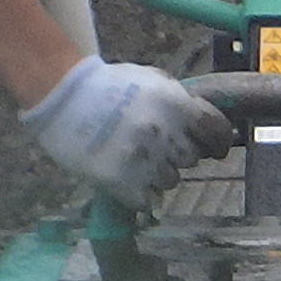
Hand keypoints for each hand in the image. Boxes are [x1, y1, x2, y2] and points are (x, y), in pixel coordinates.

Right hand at [22, 59, 231, 212]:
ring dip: (158, 174)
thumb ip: (181, 101)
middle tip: (157, 147)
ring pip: (170, 181)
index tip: (216, 150)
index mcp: (176, 104)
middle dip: (178, 154)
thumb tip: (205, 125)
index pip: (216, 132)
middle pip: (191, 159)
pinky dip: (141, 193)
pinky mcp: (122, 183)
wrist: (61, 96)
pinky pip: (148, 200)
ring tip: (136, 160)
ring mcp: (144, 160)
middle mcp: (165, 134)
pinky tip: (128, 178)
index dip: (219, 143)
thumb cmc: (109, 85)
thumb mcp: (153, 80)